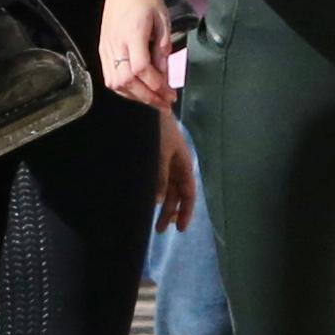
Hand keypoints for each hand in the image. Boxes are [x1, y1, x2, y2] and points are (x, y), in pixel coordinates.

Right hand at [99, 0, 175, 108]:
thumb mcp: (163, 19)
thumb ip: (163, 47)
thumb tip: (165, 73)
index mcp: (133, 34)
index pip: (140, 69)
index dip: (155, 85)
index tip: (170, 93)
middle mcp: (116, 44)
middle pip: (127, 81)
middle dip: (147, 97)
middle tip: (164, 104)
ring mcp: (107, 48)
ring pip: (116, 83)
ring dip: (135, 96)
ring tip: (152, 100)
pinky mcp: (103, 50)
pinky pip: (109, 77)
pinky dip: (123, 89)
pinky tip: (137, 91)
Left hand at [152, 111, 200, 233]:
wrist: (146, 104)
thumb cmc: (158, 127)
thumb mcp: (161, 152)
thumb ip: (161, 176)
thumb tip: (160, 200)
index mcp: (184, 163)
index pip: (188, 193)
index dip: (186, 211)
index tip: (181, 229)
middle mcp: (176, 165)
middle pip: (176, 194)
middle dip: (170, 212)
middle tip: (159, 230)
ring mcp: (164, 161)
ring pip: (165, 188)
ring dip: (160, 204)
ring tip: (151, 220)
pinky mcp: (152, 157)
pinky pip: (156, 179)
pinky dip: (153, 191)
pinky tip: (145, 200)